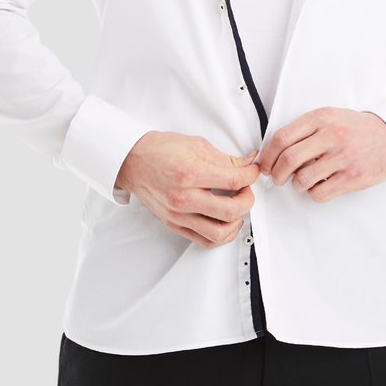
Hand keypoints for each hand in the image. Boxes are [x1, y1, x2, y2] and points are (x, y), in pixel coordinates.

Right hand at [116, 132, 260, 248]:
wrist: (133, 161)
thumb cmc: (160, 150)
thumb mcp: (196, 145)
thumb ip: (224, 158)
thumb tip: (247, 164)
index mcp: (190, 174)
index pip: (234, 180)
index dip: (251, 175)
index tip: (252, 171)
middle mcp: (184, 198)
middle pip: (231, 211)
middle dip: (248, 200)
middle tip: (246, 190)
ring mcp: (178, 215)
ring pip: (219, 233)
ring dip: (236, 222)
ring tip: (236, 208)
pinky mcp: (174, 224)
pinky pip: (204, 240)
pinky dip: (220, 235)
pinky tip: (224, 222)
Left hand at [255, 107, 385, 202]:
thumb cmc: (356, 129)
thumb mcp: (329, 117)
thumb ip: (305, 129)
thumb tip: (274, 150)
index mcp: (321, 118)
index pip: (282, 138)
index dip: (268, 155)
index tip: (265, 164)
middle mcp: (331, 135)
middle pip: (288, 159)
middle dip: (277, 174)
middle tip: (277, 178)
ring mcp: (342, 157)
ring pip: (302, 179)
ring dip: (296, 184)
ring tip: (302, 181)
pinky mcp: (352, 177)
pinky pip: (319, 193)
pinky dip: (314, 193)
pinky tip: (319, 185)